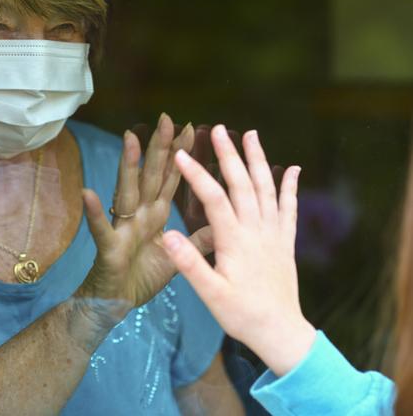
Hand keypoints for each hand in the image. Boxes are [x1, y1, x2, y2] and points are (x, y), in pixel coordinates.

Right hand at [76, 113, 201, 320]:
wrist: (116, 305)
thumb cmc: (143, 279)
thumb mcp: (180, 258)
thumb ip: (199, 240)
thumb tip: (223, 221)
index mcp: (156, 216)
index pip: (171, 180)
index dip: (181, 156)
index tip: (193, 129)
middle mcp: (139, 215)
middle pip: (150, 176)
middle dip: (159, 148)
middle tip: (167, 118)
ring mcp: (123, 228)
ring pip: (126, 192)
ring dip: (128, 166)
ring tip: (129, 140)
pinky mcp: (109, 248)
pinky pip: (101, 229)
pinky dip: (95, 213)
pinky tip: (88, 194)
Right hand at [162, 125, 315, 376]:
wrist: (280, 331)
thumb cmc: (241, 313)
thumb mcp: (210, 293)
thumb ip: (189, 263)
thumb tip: (166, 235)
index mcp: (234, 241)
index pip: (214, 199)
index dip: (197, 175)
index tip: (181, 154)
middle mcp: (256, 230)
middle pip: (242, 184)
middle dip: (229, 155)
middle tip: (218, 129)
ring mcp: (274, 233)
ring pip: (267, 189)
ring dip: (258, 160)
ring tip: (251, 134)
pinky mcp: (286, 241)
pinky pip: (290, 208)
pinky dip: (291, 186)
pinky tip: (292, 169)